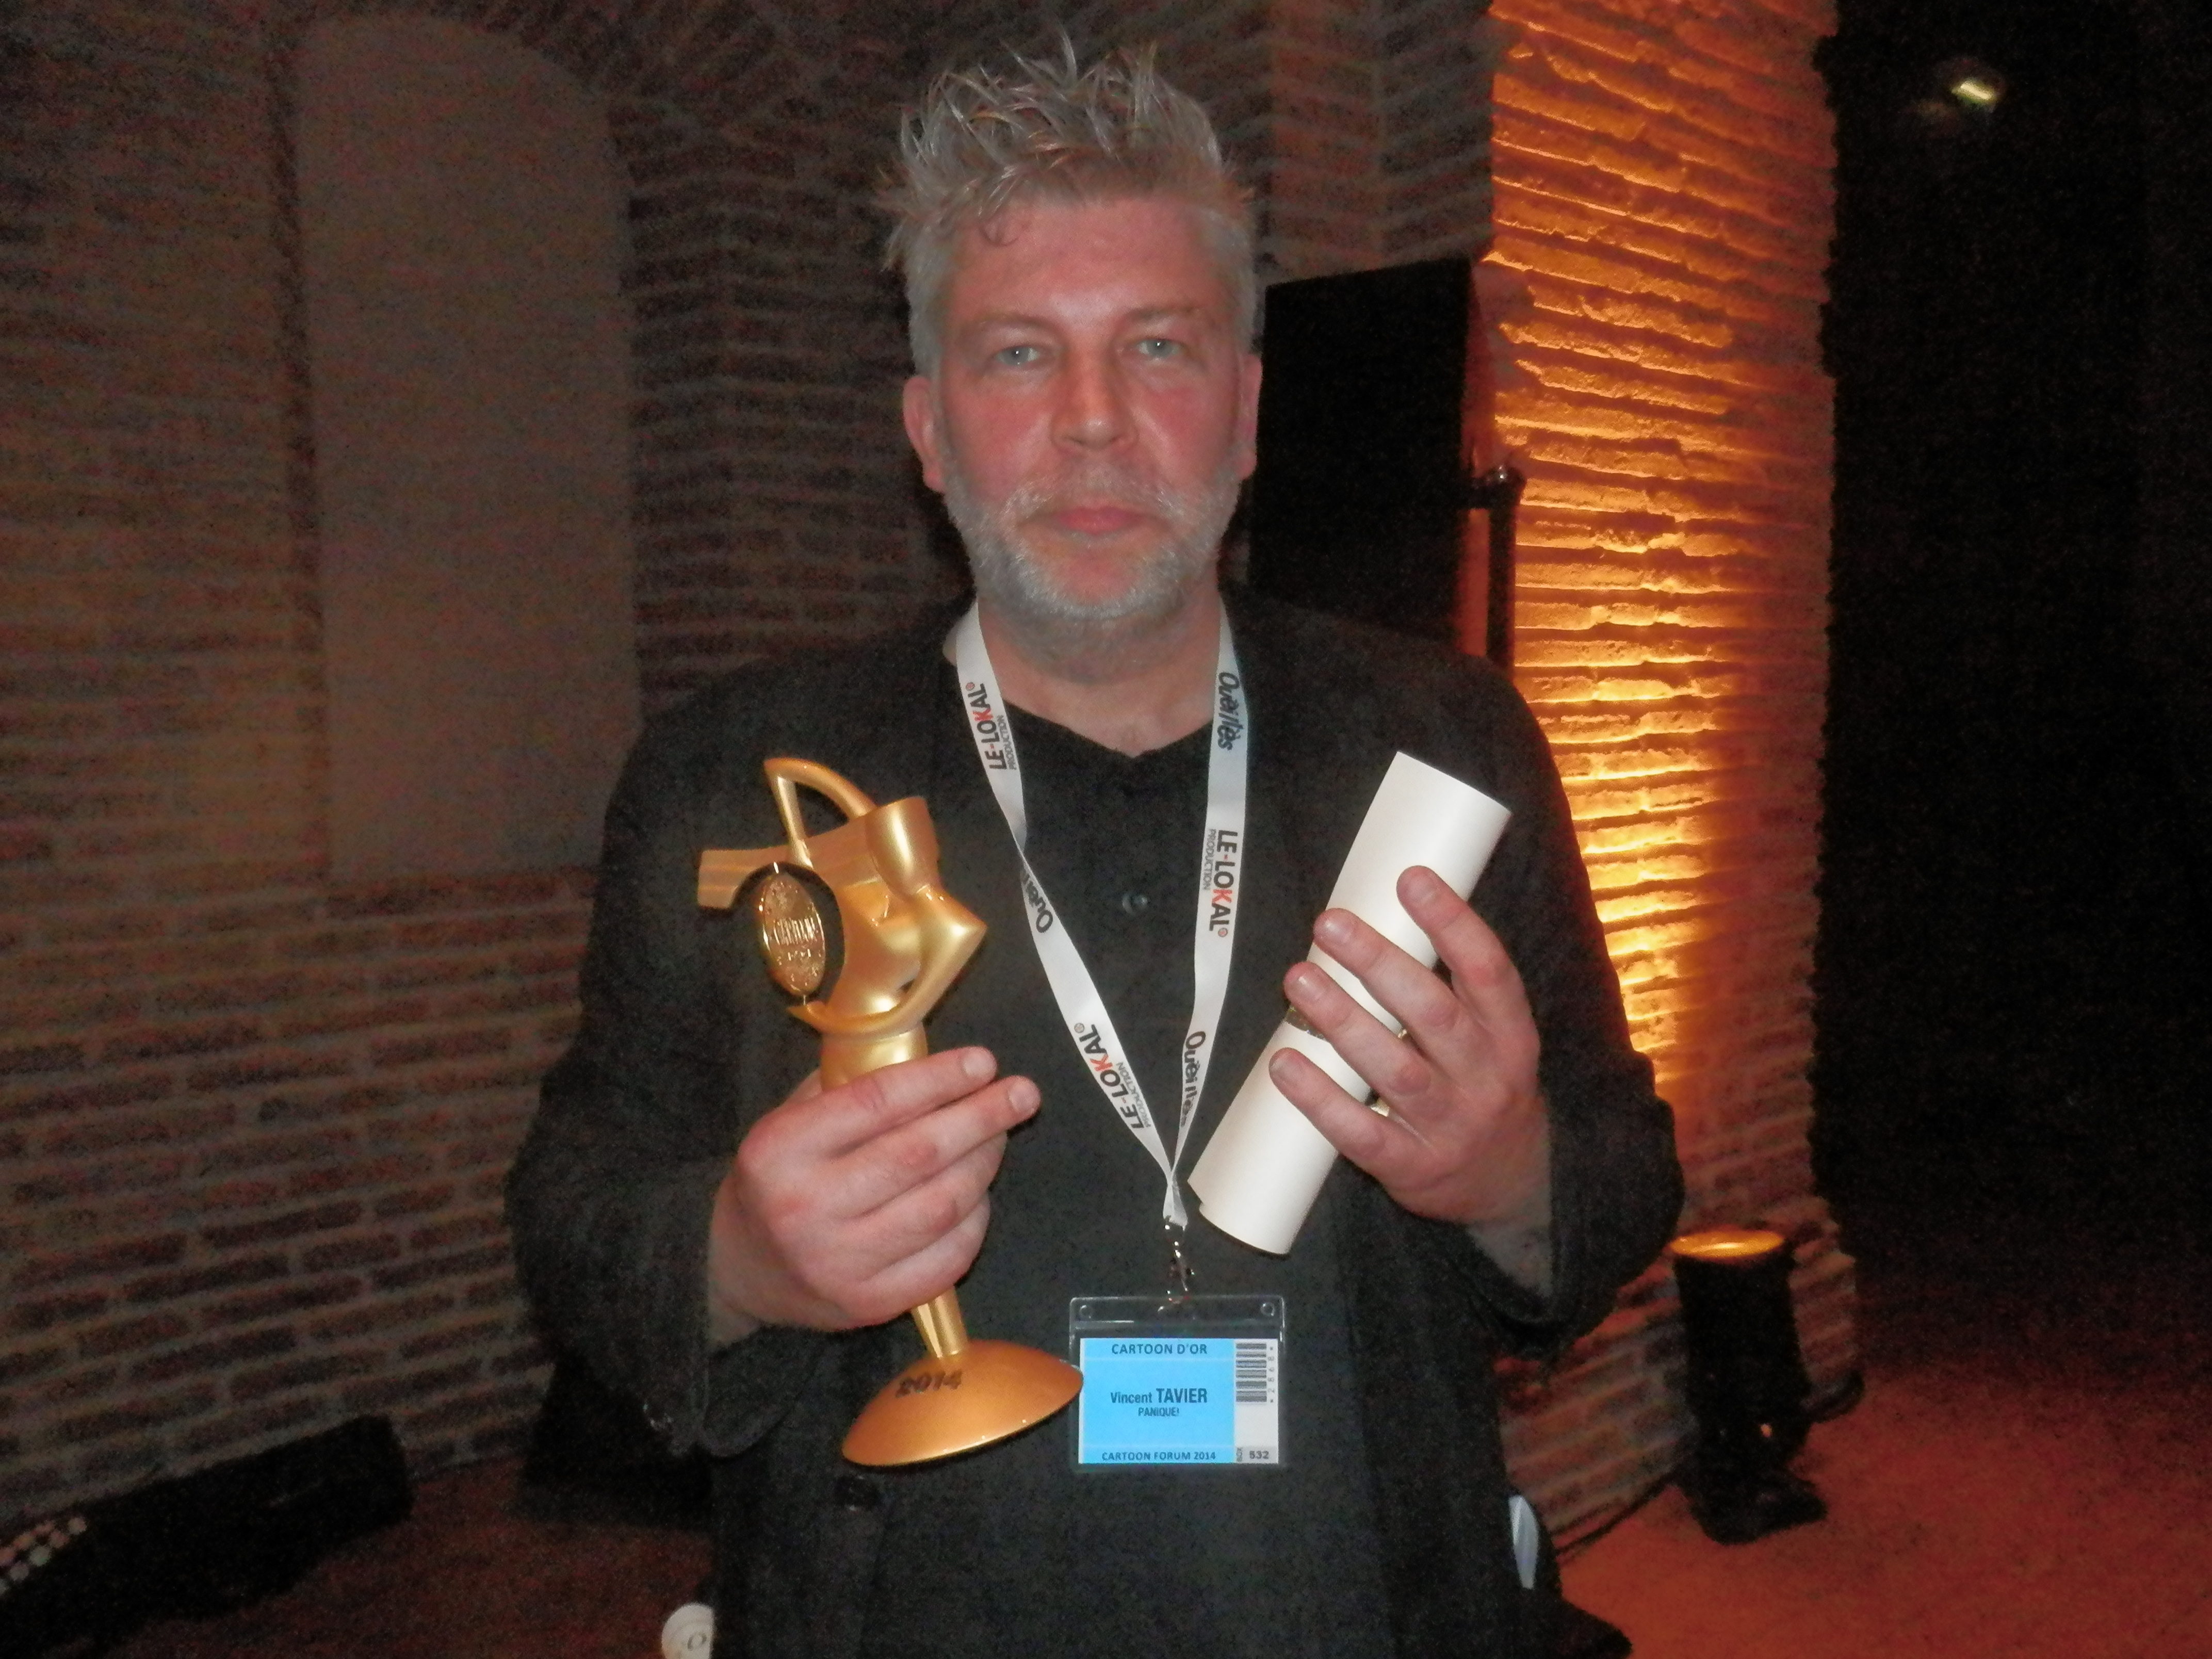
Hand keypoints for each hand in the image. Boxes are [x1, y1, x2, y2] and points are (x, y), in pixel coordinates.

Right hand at [708, 1047, 1037, 1336]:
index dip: (939, 1079)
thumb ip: (851, 1088)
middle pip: (919, 1154)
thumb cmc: (778, 1178)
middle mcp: (807, 1208)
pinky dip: (975, 1220)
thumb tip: (935, 1061)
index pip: (877, 1102)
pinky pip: (946, 1258)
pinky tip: (979, 1193)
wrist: (737, 1268)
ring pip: (942, 1205)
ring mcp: (840, 1263)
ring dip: (984, 1164)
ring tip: (999, 1136)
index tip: (983, 1062)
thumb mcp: (790, 1119)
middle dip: (982, 1117)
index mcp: (781, 1149)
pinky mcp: (869, 1304)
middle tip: (1021, 1093)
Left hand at [1270, 867, 1549, 1232]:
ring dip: (1342, 1020)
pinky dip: (1321, 1099)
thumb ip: (1449, 989)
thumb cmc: (1483, 1090)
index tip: (1411, 879)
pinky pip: (1362, 1133)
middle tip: (1331, 923)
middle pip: (1433, 1013)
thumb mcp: (1492, 1039)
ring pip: (1394, 1068)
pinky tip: (1285, 1065)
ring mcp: (1450, 1126)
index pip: (1488, 971)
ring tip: (1299, 978)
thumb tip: (1382, 916)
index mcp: (1510, 1036)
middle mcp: (1486, 1078)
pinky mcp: (1412, 1167)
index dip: (1453, 923)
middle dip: (1379, 963)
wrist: (1508, 1188)